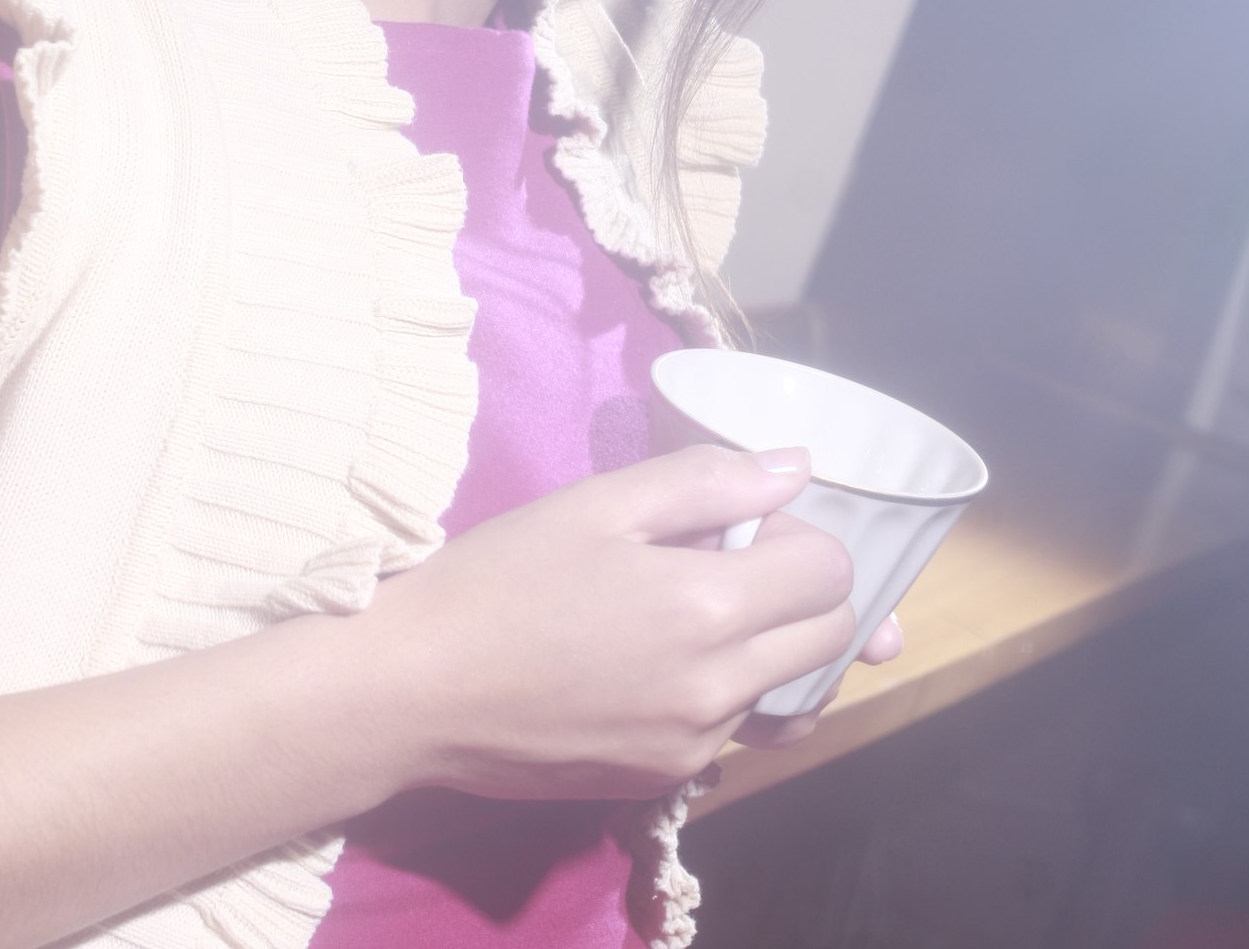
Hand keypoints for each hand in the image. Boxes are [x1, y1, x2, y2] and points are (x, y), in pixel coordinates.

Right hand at [358, 444, 856, 801]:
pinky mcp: (661, 781)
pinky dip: (732, 691)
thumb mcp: (601, 503)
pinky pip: (736, 730)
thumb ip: (709, 480)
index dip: (802, 533)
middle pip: (831, 637)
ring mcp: (693, 748)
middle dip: (806, 589)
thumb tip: (797, 467)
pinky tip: (671, 660)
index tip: (746, 521)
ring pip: (791, 690)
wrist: (415, 689)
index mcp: (708, 609)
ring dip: (775, 645)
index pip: (832, 573)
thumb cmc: (502, 578)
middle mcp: (718, 690)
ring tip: (704, 609)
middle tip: (734, 557)